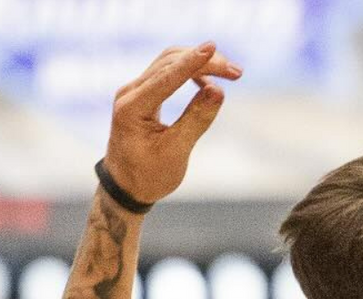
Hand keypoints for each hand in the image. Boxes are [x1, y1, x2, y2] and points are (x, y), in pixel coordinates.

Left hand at [103, 43, 242, 205]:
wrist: (125, 185)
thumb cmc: (149, 175)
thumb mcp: (176, 152)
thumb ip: (196, 120)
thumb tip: (218, 91)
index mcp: (132, 109)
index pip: (166, 77)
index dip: (192, 63)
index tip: (212, 48)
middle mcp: (130, 93)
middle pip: (170, 62)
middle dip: (204, 62)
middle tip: (237, 72)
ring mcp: (135, 90)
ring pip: (169, 62)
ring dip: (199, 63)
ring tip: (230, 72)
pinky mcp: (143, 92)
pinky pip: (168, 71)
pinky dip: (190, 71)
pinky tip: (209, 82)